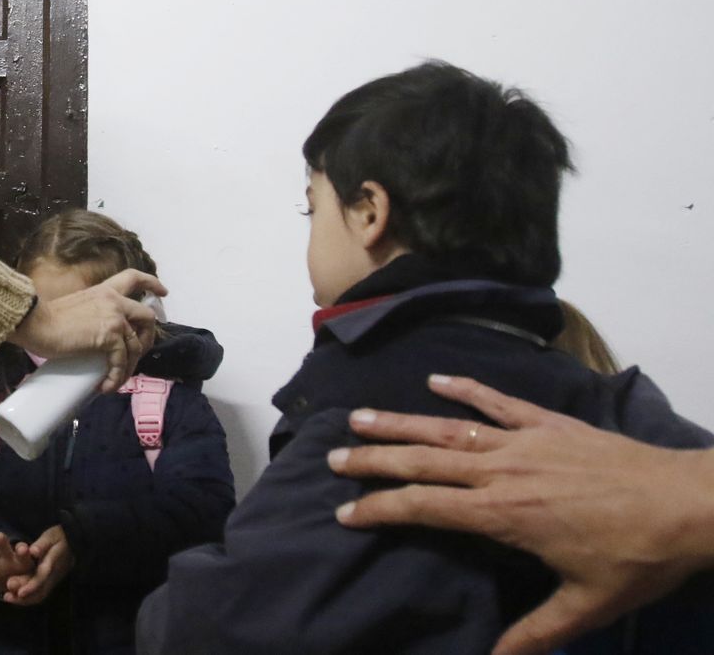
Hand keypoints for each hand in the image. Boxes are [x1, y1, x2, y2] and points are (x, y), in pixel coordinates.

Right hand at [5, 268, 162, 391]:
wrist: (37, 323)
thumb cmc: (47, 318)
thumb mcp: (77, 307)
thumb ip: (93, 314)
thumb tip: (96, 336)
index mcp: (105, 290)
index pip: (133, 278)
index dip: (151, 284)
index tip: (163, 292)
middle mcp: (114, 300)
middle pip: (147, 316)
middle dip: (148, 337)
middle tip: (138, 353)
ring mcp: (115, 318)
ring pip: (136, 345)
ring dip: (129, 367)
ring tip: (114, 380)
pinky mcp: (110, 337)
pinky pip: (122, 361)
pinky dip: (117, 377)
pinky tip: (106, 386)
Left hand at [6, 524, 75, 604]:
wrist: (74, 540)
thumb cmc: (60, 535)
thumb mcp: (52, 535)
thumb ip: (42, 544)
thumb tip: (33, 552)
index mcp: (55, 562)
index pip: (43, 577)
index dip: (32, 586)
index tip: (20, 593)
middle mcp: (55, 574)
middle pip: (41, 590)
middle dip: (24, 596)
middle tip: (6, 597)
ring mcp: (55, 579)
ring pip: (41, 594)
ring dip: (25, 599)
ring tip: (7, 597)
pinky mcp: (52, 581)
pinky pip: (41, 592)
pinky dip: (28, 596)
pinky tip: (15, 595)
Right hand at [330, 374, 713, 654]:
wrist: (689, 504)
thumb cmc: (638, 557)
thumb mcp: (587, 605)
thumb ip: (537, 633)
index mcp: (503, 513)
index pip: (426, 507)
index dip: (382, 510)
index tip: (346, 513)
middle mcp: (502, 470)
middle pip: (424, 461)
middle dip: (374, 460)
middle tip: (333, 458)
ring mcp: (524, 441)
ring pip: (448, 427)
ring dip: (401, 422)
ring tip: (359, 416)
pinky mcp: (550, 424)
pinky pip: (498, 402)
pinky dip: (465, 389)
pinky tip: (436, 382)